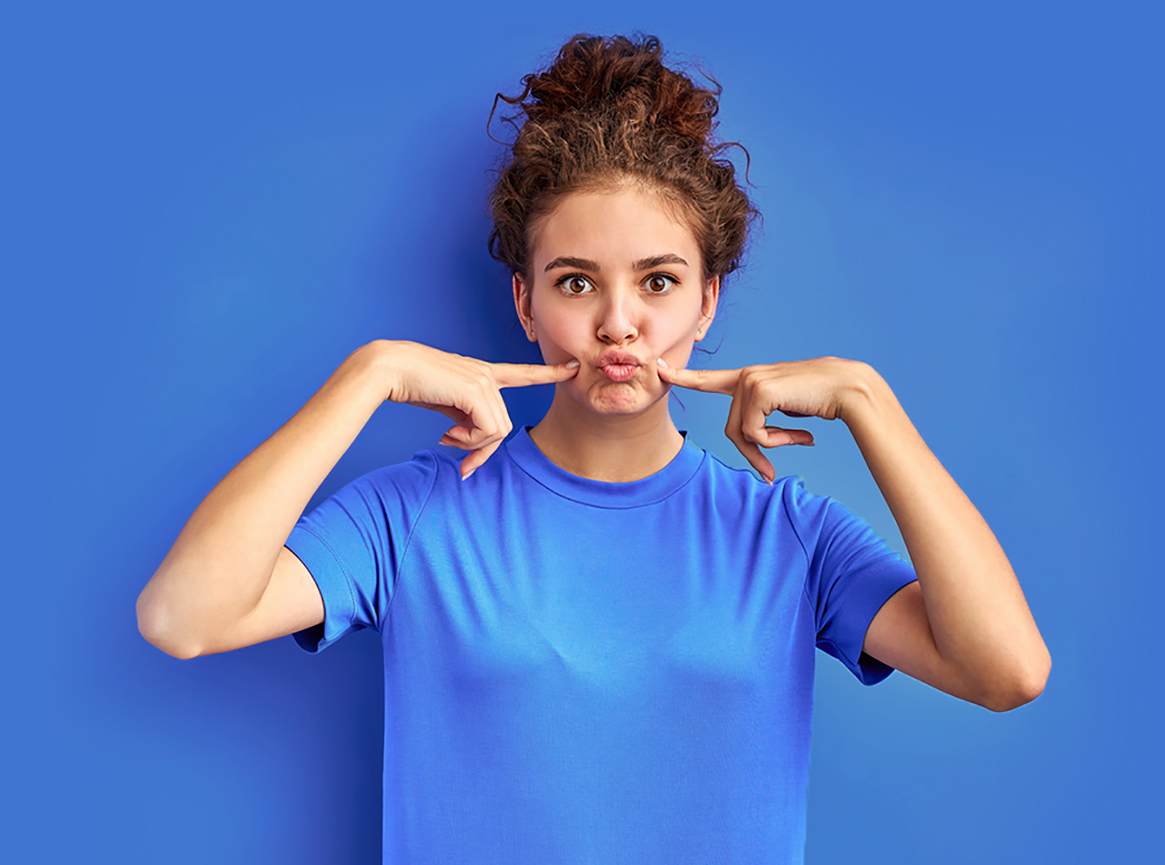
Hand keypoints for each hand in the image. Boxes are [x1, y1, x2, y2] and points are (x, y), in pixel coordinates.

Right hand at [376, 340, 579, 478]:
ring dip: (472, 446)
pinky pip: (488, 430)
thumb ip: (465, 417)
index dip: (547, 373)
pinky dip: (469, 442)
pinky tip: (447, 435)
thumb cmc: (411, 384)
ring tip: (447, 440)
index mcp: (481, 372)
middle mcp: (486, 374)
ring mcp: (483, 380)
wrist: (389, 368)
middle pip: (504, 426)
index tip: (572, 368)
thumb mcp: (445, 403)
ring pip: (498, 431)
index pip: (521, 372)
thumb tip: (471, 443)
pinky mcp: (476, 389)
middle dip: (482, 450)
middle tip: (458, 457)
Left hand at [656, 355, 862, 483]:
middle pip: (732, 429)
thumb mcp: (785, 410)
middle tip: (769, 472)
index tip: (659, 367)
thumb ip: (764, 420)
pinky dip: (778, 442)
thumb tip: (753, 443)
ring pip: (743, 434)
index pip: (711, 379)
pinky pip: (755, 433)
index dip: (684, 377)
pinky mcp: (758, 391)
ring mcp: (750, 381)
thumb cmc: (821, 399)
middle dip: (753, 454)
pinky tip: (804, 434)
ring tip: (801, 439)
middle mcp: (746, 376)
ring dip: (770, 447)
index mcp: (750, 378)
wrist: (849, 389)